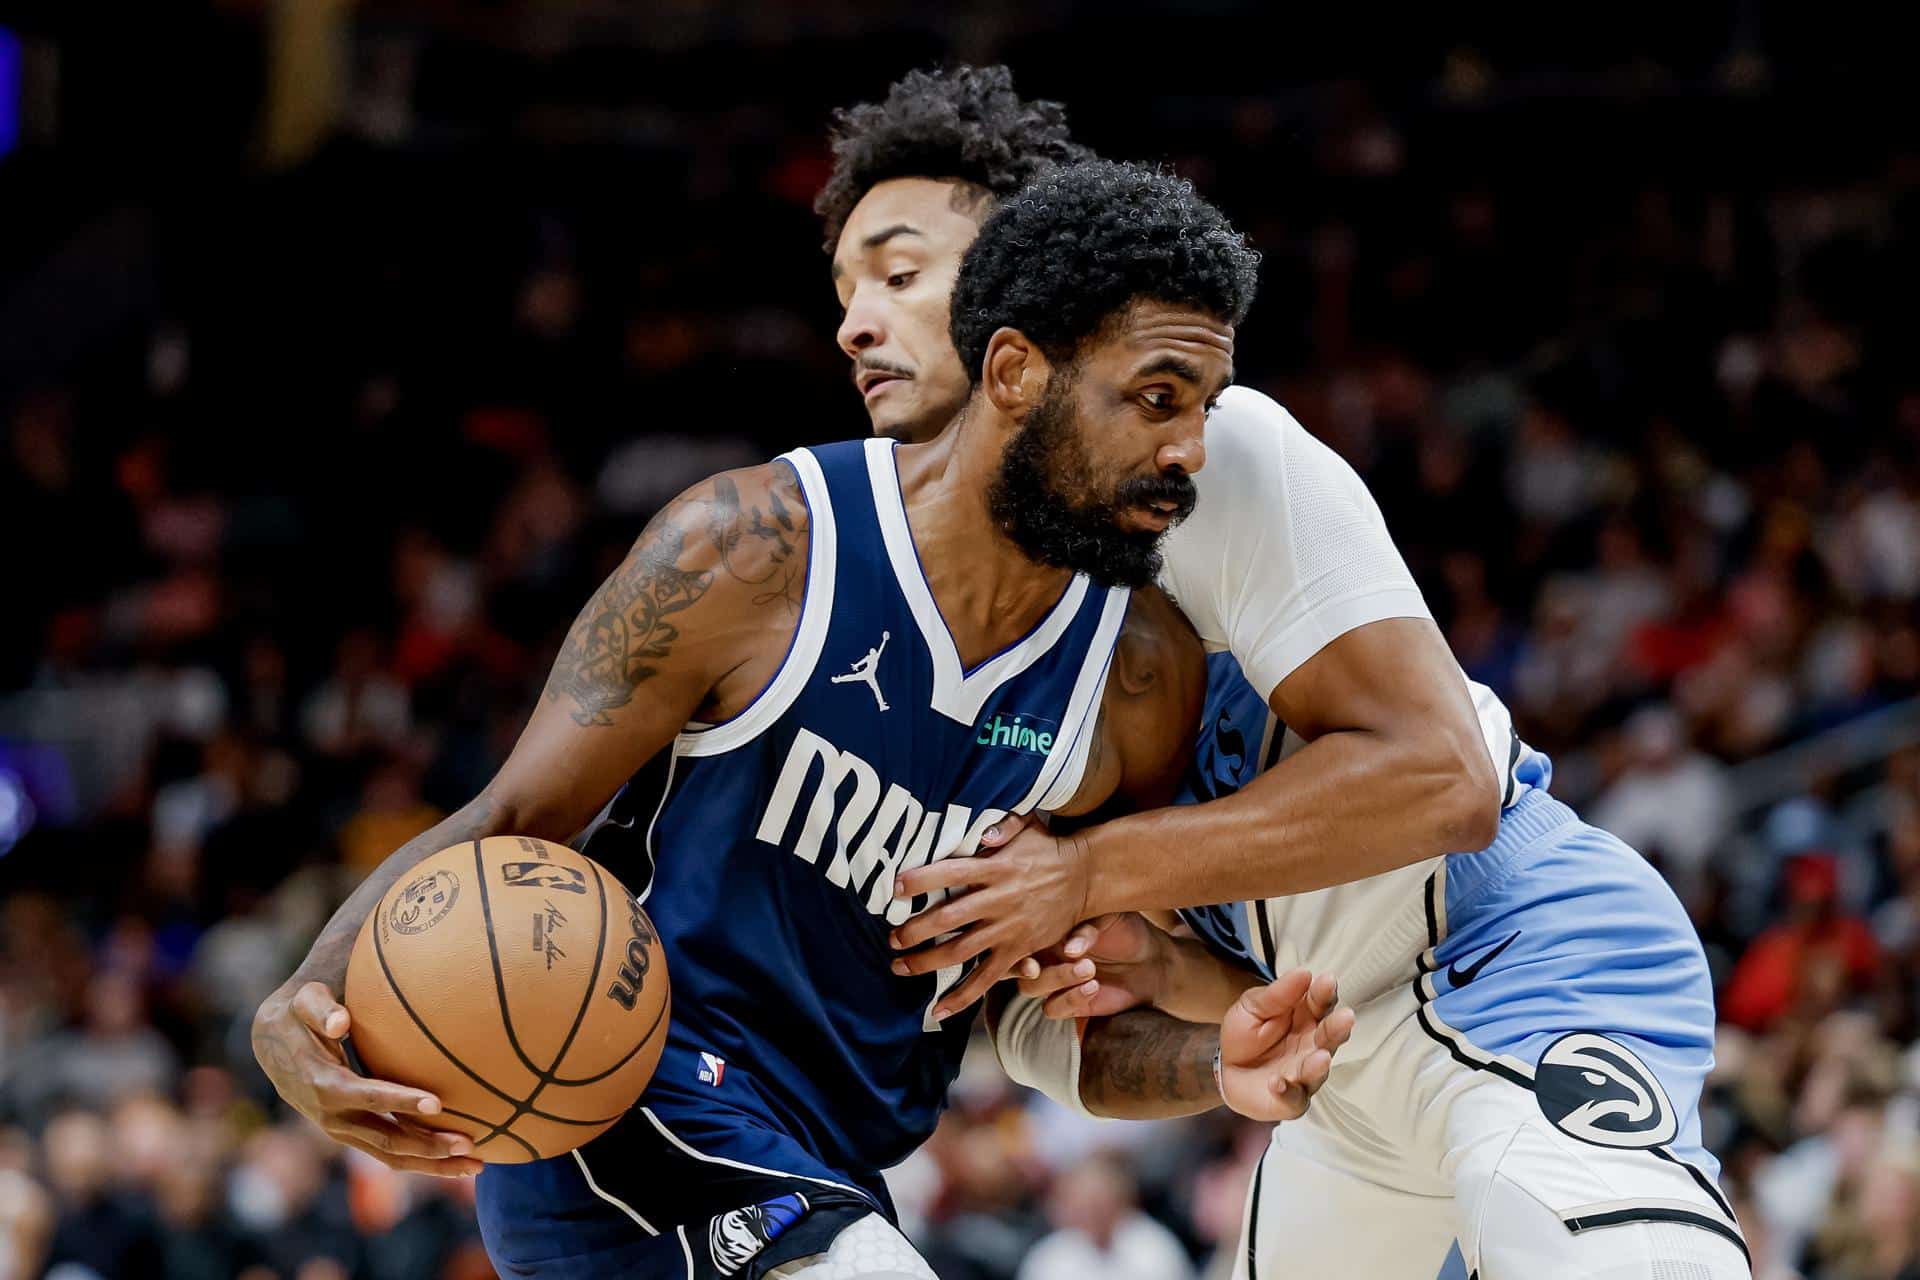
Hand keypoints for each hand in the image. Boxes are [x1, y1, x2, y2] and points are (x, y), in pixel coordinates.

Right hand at [251, 980, 483, 1176]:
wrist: (273, 1044)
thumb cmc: (298, 1014)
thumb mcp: (303, 1002)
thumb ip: (320, 1009)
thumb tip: (341, 1022)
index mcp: (325, 1085)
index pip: (368, 1096)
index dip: (401, 1101)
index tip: (437, 1103)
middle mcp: (334, 1116)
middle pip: (386, 1140)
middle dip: (428, 1145)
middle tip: (470, 1144)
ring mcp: (343, 1130)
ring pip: (391, 1156)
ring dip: (433, 1164)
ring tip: (477, 1164)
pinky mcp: (353, 1133)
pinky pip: (390, 1153)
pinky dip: (422, 1160)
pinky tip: (458, 1161)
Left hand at [888, 813, 1091, 1019]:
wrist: (1086, 878)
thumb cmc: (1047, 849)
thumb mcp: (1026, 826)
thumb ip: (1002, 826)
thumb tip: (981, 834)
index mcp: (996, 868)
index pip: (952, 873)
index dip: (922, 881)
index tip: (896, 887)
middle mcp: (999, 900)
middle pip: (949, 918)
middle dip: (915, 929)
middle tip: (891, 937)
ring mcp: (1009, 929)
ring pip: (961, 951)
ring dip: (927, 962)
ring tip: (899, 966)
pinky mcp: (1019, 951)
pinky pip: (987, 978)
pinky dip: (962, 996)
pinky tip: (937, 1010)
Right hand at [1013, 913, 1167, 1019]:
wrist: (1151, 960)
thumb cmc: (1124, 930)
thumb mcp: (1108, 917)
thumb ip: (1086, 927)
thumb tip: (1069, 948)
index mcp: (1045, 929)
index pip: (1013, 935)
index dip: (1011, 943)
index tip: (1030, 947)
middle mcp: (1043, 955)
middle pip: (1008, 966)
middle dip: (1017, 968)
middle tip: (1036, 968)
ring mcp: (1053, 981)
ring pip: (1030, 987)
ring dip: (1056, 979)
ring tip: (1088, 969)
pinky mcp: (1069, 1004)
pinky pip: (1052, 1008)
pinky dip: (1069, 999)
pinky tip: (1093, 986)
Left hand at [1217, 970, 1354, 1121]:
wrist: (1225, 1068)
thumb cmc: (1246, 1033)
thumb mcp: (1253, 1006)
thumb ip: (1277, 994)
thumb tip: (1304, 972)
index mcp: (1305, 1018)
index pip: (1320, 1004)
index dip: (1325, 993)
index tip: (1327, 981)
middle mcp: (1312, 1046)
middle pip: (1329, 1037)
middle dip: (1337, 1028)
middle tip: (1346, 1017)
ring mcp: (1304, 1074)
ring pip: (1317, 1070)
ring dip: (1318, 1064)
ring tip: (1321, 1057)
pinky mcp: (1291, 1099)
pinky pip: (1292, 1098)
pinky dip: (1286, 1091)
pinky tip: (1277, 1083)